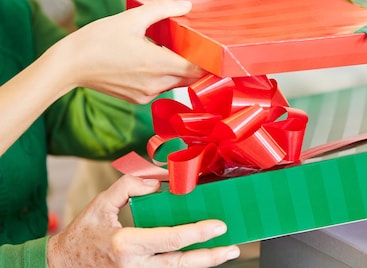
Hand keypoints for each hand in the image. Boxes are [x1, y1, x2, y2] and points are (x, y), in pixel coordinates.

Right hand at [47, 175, 239, 266]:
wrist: (60, 266)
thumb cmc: (83, 234)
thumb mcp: (102, 204)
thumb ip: (131, 186)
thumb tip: (160, 180)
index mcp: (126, 244)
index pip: (170, 240)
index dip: (197, 233)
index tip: (218, 226)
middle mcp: (135, 265)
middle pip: (181, 264)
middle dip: (211, 256)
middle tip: (233, 247)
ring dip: (204, 263)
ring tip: (227, 252)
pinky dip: (187, 265)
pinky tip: (202, 256)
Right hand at [51, 0, 206, 103]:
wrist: (68, 66)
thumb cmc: (96, 41)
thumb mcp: (130, 18)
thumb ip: (162, 9)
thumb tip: (186, 6)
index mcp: (157, 64)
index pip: (197, 68)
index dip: (209, 61)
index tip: (216, 51)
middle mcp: (155, 84)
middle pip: (189, 78)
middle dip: (196, 64)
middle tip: (199, 48)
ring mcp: (146, 94)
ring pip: (176, 84)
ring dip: (180, 70)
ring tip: (175, 51)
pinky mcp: (137, 99)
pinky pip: (160, 89)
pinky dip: (164, 77)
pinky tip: (154, 61)